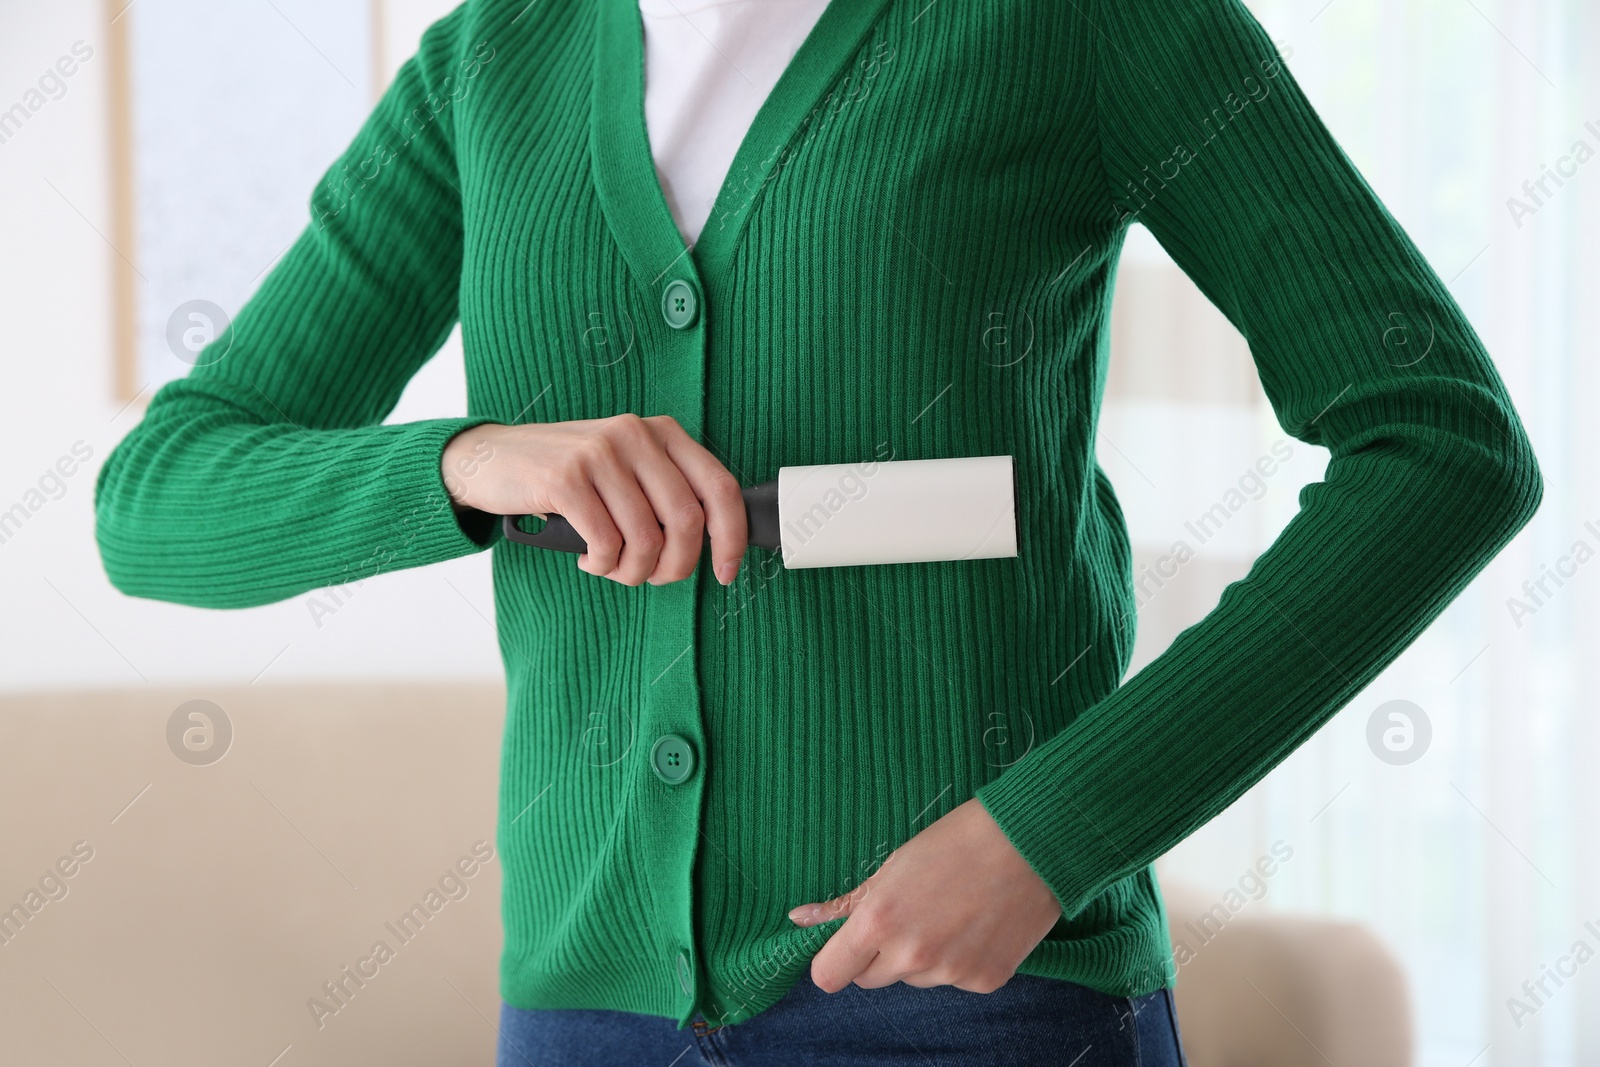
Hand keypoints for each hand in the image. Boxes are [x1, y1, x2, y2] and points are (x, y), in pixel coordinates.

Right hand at [440, 415, 747, 586]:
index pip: (720, 487)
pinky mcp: (565, 479)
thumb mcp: (624, 470)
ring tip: (612, 567)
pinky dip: (602, 566)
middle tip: (651, 577)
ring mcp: (599, 453)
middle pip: (687, 522)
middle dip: (675, 566)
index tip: (725, 572)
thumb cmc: (567, 476)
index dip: (732, 537)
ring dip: (632, 572)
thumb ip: (666, 494)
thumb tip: (714, 545)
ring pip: (647, 540)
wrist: (490, 459)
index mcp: (661, 432)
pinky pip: (606, 544)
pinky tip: (588, 558)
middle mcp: (635, 435)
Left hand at [788, 797, 1061, 993]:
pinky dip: (960, 960)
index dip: (835, 960)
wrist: (1028, 842)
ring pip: (915, 979)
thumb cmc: (955, 842)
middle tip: (908, 914)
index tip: (847, 946)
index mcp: (879, 923)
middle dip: (880, 954)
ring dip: (922, 957)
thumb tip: (799, 918)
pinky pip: (954, 980)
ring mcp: (949, 973)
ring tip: (949, 912)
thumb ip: (846, 903)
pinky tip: (976, 924)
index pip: (829, 976)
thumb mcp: (891, 866)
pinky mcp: (984, 981)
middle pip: (871, 979)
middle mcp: (911, 956)